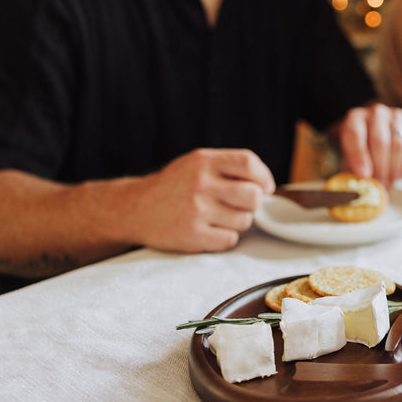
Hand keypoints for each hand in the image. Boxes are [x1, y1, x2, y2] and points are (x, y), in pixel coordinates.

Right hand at [140, 148, 274, 252]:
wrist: (136, 209)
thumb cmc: (174, 186)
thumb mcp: (196, 164)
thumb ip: (227, 167)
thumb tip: (265, 184)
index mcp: (203, 161)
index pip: (248, 162)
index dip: (263, 176)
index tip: (265, 187)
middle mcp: (200, 184)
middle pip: (253, 195)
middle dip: (254, 202)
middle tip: (243, 205)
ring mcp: (196, 211)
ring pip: (244, 220)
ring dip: (238, 221)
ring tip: (220, 217)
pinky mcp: (193, 236)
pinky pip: (230, 239)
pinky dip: (225, 237)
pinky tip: (210, 230)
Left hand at [337, 103, 401, 186]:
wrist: (381, 143)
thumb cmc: (364, 154)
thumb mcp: (352, 161)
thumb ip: (353, 171)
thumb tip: (362, 181)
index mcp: (355, 118)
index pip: (354, 133)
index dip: (358, 156)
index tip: (364, 175)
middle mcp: (376, 112)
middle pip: (379, 140)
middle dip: (380, 167)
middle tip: (380, 183)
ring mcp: (398, 116)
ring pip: (399, 144)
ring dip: (395, 168)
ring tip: (390, 180)